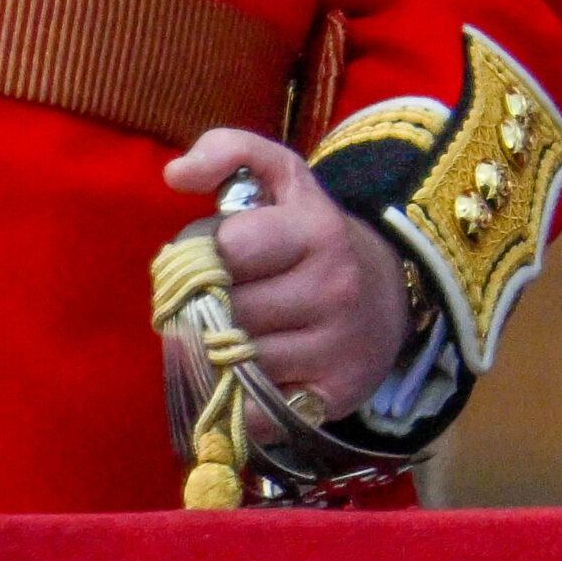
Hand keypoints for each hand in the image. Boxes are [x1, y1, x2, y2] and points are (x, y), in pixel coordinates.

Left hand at [164, 127, 409, 422]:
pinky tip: (241, 374)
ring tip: (224, 332)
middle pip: (228, 310)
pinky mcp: (332, 398)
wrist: (386, 293)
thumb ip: (227, 150)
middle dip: (204, 306)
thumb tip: (175, 174)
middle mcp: (334, 289)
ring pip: (237, 360)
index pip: (229, 248)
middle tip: (208, 299)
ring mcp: (337, 348)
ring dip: (216, 351)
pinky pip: (255, 410)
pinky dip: (236, 399)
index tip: (205, 256)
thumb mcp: (280, 174)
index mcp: (316, 229)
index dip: (202, 254)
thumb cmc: (309, 232)